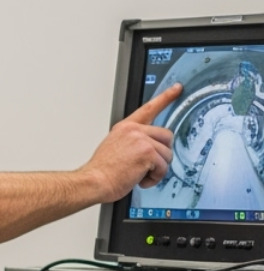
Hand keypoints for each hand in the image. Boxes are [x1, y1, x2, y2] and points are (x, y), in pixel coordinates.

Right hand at [81, 83, 180, 202]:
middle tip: (148, 165)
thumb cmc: (100, 171)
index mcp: (125, 128)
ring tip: (139, 175)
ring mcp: (142, 140)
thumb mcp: (114, 148)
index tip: (177, 88)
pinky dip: (155, 178)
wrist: (93, 182)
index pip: (149, 108)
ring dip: (157, 169)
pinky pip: (163, 167)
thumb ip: (131, 142)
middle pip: (166, 137)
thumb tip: (147, 150)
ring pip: (167, 154)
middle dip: (161, 154)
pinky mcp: (148, 153)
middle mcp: (134, 131)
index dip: (165, 97)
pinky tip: (141, 180)